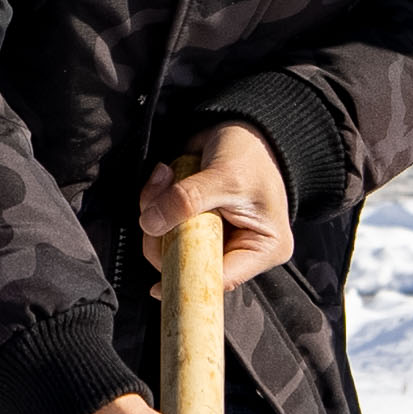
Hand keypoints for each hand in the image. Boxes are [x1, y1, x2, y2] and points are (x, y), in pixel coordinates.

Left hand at [137, 120, 294, 293]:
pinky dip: (156, 200)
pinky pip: (162, 222)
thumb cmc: (252, 153)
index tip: (158, 287)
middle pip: (189, 264)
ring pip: (168, 243)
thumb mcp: (226, 176)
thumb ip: (189, 200)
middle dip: (165, 236)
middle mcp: (238, 248)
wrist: (243, 126)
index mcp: (261, 249)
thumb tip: (152, 223)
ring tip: (166, 178)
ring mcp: (212, 236)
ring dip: (157, 211)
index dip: (188, 282)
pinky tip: (165, 177)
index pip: (221, 279)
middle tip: (159, 203)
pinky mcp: (193, 221)